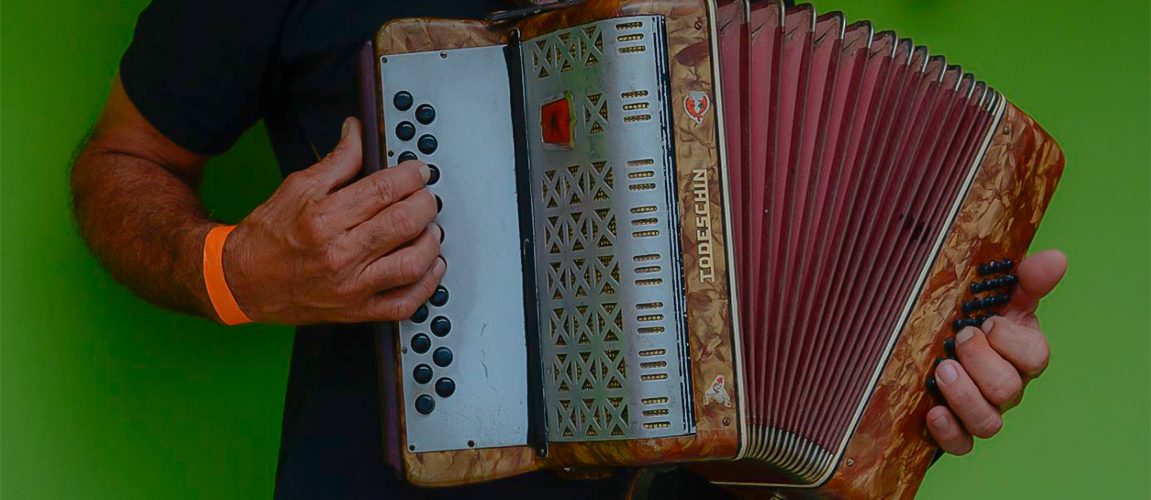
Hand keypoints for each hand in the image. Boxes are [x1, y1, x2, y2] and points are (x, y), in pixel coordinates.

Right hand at [221, 117, 443, 324]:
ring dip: (431, 241)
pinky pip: (404, 304)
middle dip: (425, 203)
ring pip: (411, 263)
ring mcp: (351, 287)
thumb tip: (358, 132)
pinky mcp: (357, 311)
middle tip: (426, 196)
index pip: (383, 190)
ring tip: (430, 228)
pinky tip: (431, 266)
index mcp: (323, 219)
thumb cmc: (269, 236)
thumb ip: (337, 160)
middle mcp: (339, 254)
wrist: (242, 282)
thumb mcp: (297, 187)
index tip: (420, 172)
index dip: (411, 176)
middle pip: (403, 223)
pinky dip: (427, 285)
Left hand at [927, 249, 1066, 454]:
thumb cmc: (971, 319)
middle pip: (1009, 390)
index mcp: (1020, 355)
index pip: (1035, 357)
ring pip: (989, 423)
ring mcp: (982, 411)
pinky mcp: (956, 430)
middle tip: (958, 341)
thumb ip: (1025, 279)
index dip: (1011, 341)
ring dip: (964, 396)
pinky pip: (961, 444)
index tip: (986, 322)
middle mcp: (1006, 387)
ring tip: (942, 371)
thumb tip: (1055, 258)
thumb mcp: (996, 296)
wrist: (931, 343)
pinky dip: (949, 432)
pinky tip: (932, 411)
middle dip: (981, 364)